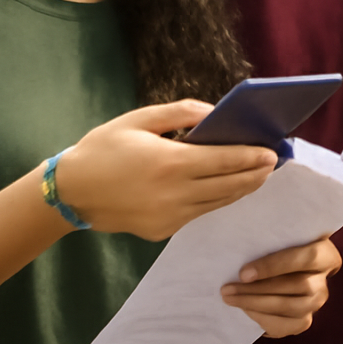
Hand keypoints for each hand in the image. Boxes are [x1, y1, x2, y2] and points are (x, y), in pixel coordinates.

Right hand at [56, 101, 277, 240]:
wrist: (69, 192)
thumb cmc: (104, 148)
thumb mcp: (140, 119)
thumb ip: (181, 113)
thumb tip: (215, 114)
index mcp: (170, 163)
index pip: (225, 160)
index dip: (252, 157)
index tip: (272, 152)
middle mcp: (174, 193)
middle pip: (228, 184)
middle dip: (254, 174)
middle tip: (273, 163)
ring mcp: (169, 216)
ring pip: (217, 202)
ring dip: (240, 189)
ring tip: (257, 176)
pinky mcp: (162, 230)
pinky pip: (198, 213)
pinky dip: (217, 201)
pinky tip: (227, 190)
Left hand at [221, 236, 341, 337]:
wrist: (289, 270)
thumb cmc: (281, 247)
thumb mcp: (283, 237)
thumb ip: (272, 236)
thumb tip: (241, 229)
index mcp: (326, 254)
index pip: (306, 259)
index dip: (275, 266)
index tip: (244, 272)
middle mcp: (325, 281)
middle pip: (297, 287)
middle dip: (257, 290)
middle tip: (227, 288)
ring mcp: (316, 304)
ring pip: (288, 308)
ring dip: (255, 305)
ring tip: (229, 298)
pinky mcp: (303, 322)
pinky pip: (283, 327)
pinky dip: (261, 319)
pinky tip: (244, 310)